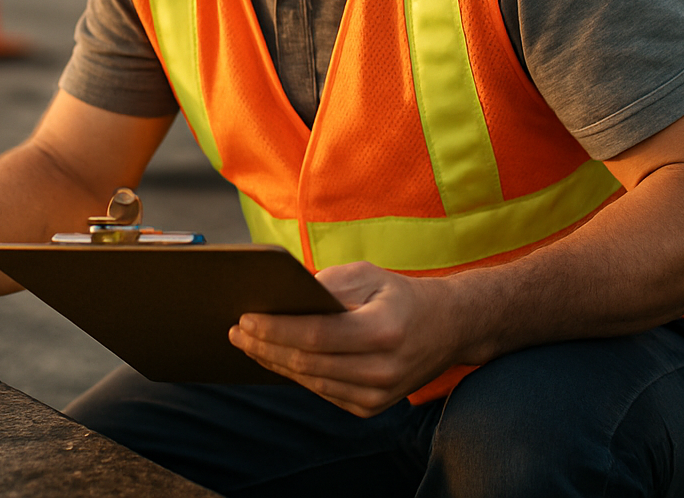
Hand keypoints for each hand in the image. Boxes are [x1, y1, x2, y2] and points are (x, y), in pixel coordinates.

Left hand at [228, 261, 463, 416]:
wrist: (448, 328)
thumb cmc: (399, 295)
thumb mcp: (367, 275)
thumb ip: (324, 285)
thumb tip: (279, 298)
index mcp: (383, 330)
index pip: (316, 335)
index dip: (276, 329)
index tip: (245, 318)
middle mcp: (382, 369)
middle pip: (307, 363)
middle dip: (264, 347)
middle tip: (235, 332)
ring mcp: (378, 395)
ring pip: (311, 382)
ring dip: (274, 363)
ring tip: (247, 344)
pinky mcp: (371, 408)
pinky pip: (322, 392)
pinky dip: (296, 375)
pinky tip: (274, 358)